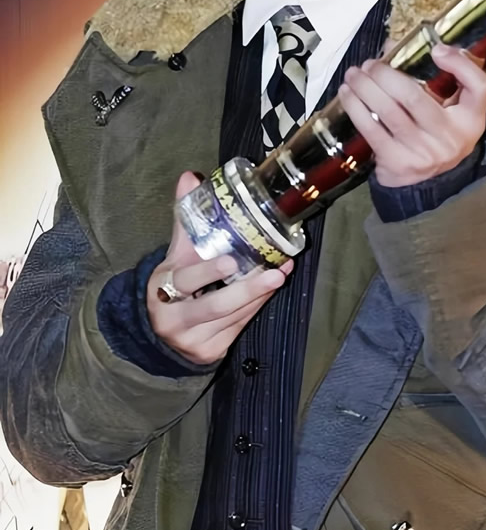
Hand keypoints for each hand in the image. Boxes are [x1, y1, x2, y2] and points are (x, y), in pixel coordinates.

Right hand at [147, 172, 292, 364]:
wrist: (159, 333)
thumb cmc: (173, 285)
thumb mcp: (174, 257)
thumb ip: (185, 220)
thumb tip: (189, 178)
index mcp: (162, 290)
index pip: (185, 281)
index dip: (207, 272)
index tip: (230, 260)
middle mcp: (174, 319)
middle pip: (215, 306)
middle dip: (247, 290)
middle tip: (275, 273)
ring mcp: (193, 340)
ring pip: (234, 317)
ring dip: (261, 294)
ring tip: (282, 272)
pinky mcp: (210, 352)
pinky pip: (240, 326)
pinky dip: (257, 306)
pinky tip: (271, 288)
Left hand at [338, 44, 485, 187]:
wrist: (429, 181)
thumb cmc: (440, 133)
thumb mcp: (455, 109)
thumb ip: (439, 75)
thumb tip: (392, 47)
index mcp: (471, 119)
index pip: (479, 87)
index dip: (460, 64)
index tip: (436, 49)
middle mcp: (450, 137)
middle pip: (415, 97)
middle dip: (386, 75)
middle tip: (369, 64)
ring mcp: (422, 152)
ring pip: (389, 112)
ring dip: (365, 89)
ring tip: (353, 75)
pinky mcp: (397, 163)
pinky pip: (372, 130)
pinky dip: (355, 109)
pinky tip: (347, 94)